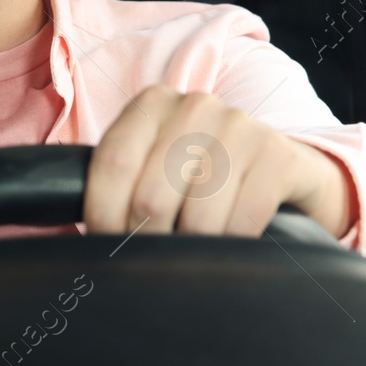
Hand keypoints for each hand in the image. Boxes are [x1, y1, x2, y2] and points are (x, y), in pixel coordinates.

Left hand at [84, 84, 351, 239]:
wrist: (287, 172)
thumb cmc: (206, 180)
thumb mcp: (159, 169)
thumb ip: (122, 187)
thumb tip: (79, 237)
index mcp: (150, 104)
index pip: (111, 165)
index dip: (103, 216)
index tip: (105, 246)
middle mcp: (193, 106)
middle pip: (150, 197)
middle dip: (147, 242)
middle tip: (154, 261)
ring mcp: (239, 125)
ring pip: (196, 216)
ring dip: (192, 250)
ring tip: (194, 254)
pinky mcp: (278, 155)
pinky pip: (243, 220)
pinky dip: (232, 245)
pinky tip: (233, 244)